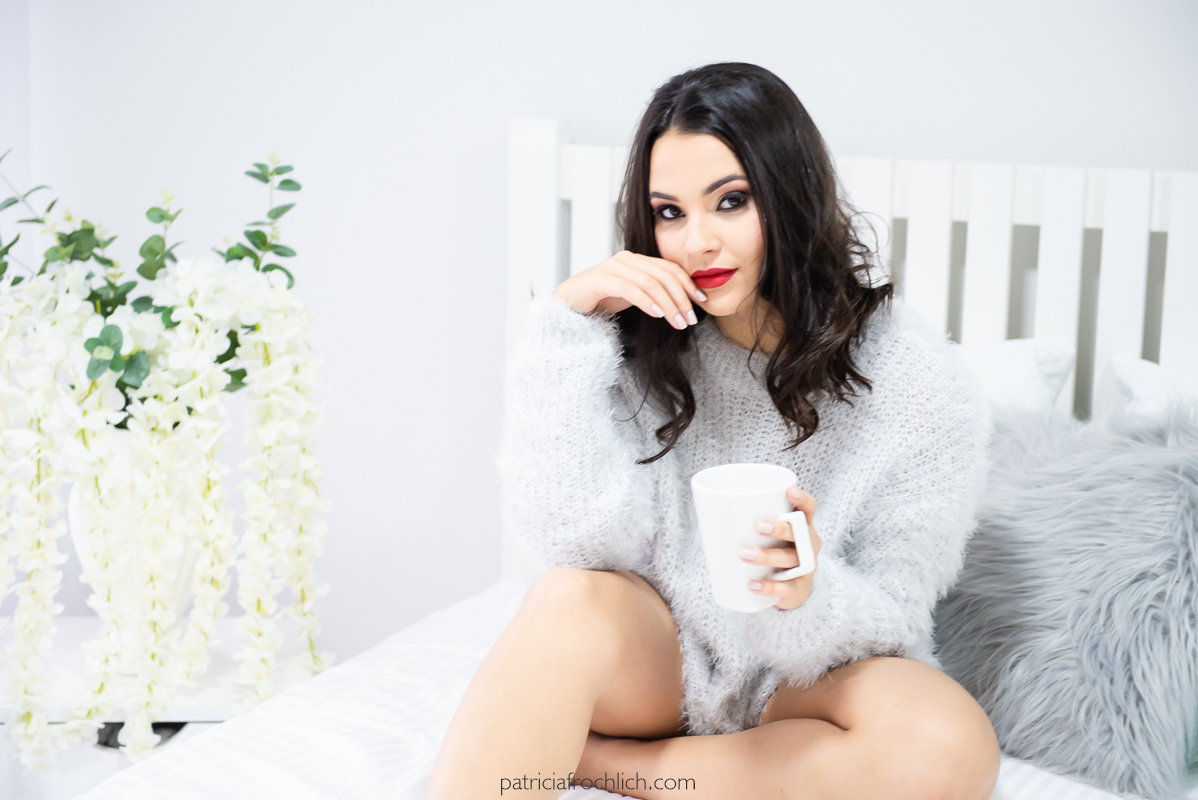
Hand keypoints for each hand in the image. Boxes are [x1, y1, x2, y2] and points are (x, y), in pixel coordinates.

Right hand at [550, 250, 707, 329]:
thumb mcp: (632, 296)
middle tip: (691, 319)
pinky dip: (647, 302)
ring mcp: (613, 267)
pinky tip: (658, 315)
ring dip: (669, 304)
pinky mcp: (601, 279)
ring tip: (678, 323)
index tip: (702, 301)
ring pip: (651, 283)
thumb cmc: (599, 301)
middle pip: (664, 275)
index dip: (688, 284)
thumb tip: (680, 302)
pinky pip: (631, 289)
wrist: (566, 305)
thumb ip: (651, 293)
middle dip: (682, 297)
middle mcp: (626, 259)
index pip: (669, 268)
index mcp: (636, 260)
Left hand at [739, 486, 822, 609]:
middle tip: (758, 526)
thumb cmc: (772, 552)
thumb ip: (749, 524)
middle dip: (781, 529)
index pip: (809, 510)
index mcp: (802, 527)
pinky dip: (770, 587)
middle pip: (801, 534)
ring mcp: (806, 568)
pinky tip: (753, 584)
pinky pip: (788, 588)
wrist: (789, 590)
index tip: (789, 492)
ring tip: (744, 554)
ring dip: (768, 556)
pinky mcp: (799, 589)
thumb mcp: (767, 537)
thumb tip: (707, 510)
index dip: (803, 500)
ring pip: (791, 559)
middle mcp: (809, 545)